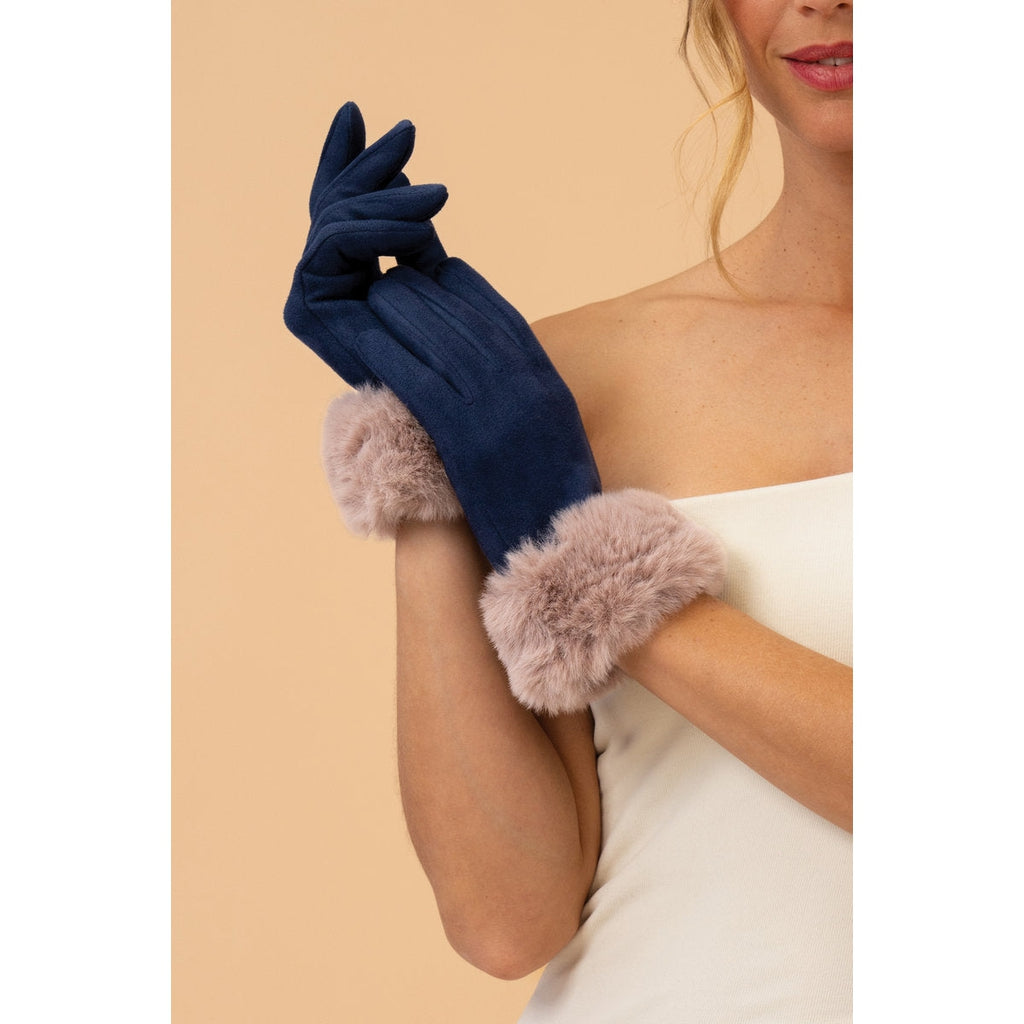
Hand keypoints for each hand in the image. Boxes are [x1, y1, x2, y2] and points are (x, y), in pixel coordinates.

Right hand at [284, 101, 447, 385]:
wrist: (461, 407)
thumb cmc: (455, 342)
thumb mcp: (428, 263)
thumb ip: (407, 221)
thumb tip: (402, 169)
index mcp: (346, 274)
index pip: (340, 208)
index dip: (346, 161)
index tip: (357, 113)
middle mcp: (321, 284)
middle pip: (333, 206)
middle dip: (370, 165)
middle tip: (409, 132)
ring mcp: (310, 297)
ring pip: (334, 220)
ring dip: (386, 200)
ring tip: (438, 198)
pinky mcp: (306, 310)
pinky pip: (333, 246)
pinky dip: (374, 229)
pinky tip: (417, 228)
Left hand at [359, 258, 601, 567]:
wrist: (558, 549)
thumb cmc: (552, 500)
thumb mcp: (554, 434)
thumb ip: (528, 396)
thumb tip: (490, 368)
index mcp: (547, 384)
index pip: (504, 319)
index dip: (467, 291)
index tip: (440, 275)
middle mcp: (525, 388)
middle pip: (469, 321)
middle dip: (429, 293)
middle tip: (396, 276)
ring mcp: (497, 412)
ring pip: (443, 342)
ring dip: (405, 311)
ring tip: (377, 292)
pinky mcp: (466, 441)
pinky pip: (422, 383)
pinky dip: (392, 354)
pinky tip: (367, 336)